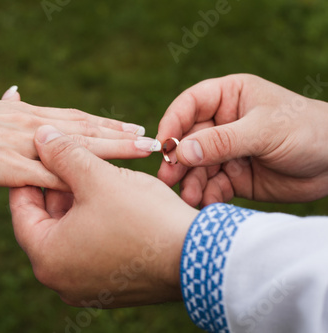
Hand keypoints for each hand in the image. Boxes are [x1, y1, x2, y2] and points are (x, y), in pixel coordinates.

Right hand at [0, 87, 153, 188]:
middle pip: (85, 129)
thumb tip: (20, 106)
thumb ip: (9, 117)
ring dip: (111, 148)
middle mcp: (32, 126)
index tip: (129, 126)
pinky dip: (80, 178)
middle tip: (149, 137)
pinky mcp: (12, 169)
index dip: (103, 124)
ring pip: (77, 148)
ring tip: (141, 148)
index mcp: (26, 116)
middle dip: (119, 134)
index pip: (74, 120)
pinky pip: (52, 175)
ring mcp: (25, 147)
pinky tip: (102, 183)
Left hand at [10, 125, 197, 307]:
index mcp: (47, 257)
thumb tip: (40, 137)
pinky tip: (112, 199)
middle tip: (68, 158)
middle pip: (48, 221)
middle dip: (58, 186)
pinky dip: (96, 223)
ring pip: (72, 233)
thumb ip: (63, 154)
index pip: (22, 208)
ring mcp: (86, 287)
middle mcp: (60, 279)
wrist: (199, 259)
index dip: (29, 174)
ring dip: (79, 203)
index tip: (37, 153)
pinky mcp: (111, 287)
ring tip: (94, 173)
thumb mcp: (98, 178)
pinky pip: (92, 248)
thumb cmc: (143, 218)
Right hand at [157, 74, 327, 206]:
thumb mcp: (264, 130)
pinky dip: (207, 196)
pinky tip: (206, 204)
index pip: (189, 105)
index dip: (173, 124)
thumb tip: (181, 151)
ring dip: (190, 182)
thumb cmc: (308, 130)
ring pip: (197, 167)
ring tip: (189, 198)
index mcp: (228, 98)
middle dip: (178, 160)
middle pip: (188, 140)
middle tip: (169, 179)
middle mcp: (222, 124)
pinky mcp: (234, 177)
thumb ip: (221, 141)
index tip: (163, 146)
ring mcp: (226, 152)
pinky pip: (212, 186)